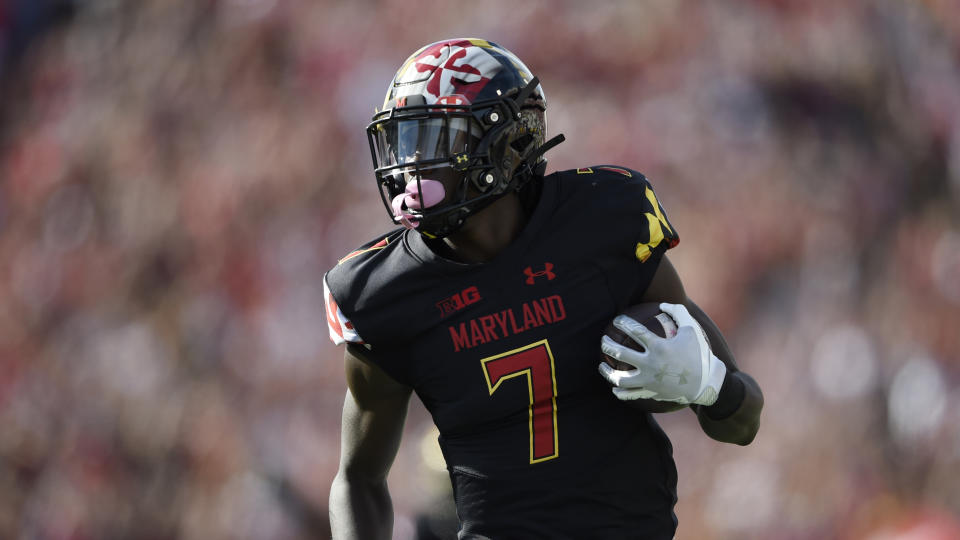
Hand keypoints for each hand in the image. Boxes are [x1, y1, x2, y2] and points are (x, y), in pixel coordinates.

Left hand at [598, 303, 725, 405]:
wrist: (707, 383)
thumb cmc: (699, 354)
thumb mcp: (692, 329)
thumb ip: (678, 312)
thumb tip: (662, 304)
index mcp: (660, 347)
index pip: (635, 331)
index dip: (623, 323)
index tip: (617, 320)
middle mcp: (651, 364)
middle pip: (621, 353)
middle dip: (607, 345)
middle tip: (603, 340)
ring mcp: (650, 381)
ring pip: (620, 378)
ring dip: (607, 372)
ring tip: (601, 366)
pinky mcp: (651, 393)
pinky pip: (630, 395)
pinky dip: (620, 392)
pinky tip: (614, 388)